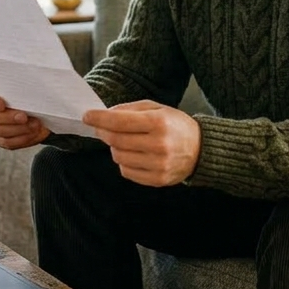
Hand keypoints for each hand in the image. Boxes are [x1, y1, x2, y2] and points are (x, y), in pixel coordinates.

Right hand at [0, 86, 49, 149]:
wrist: (43, 113)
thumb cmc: (35, 95)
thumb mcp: (32, 87)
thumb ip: (26, 85)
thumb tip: (33, 85)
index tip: (2, 105)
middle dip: (9, 117)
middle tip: (24, 117)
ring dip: (19, 128)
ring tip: (35, 124)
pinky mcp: (3, 140)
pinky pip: (7, 142)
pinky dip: (22, 138)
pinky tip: (33, 132)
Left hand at [84, 100, 200, 186]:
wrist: (201, 149)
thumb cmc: (175, 125)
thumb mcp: (157, 108)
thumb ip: (130, 109)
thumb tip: (105, 114)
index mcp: (159, 123)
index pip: (120, 121)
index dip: (99, 118)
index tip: (87, 116)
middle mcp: (159, 145)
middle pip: (116, 140)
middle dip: (103, 132)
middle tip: (101, 128)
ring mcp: (159, 165)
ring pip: (119, 157)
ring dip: (115, 148)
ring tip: (124, 141)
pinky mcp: (157, 180)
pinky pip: (126, 172)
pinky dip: (124, 162)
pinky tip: (133, 154)